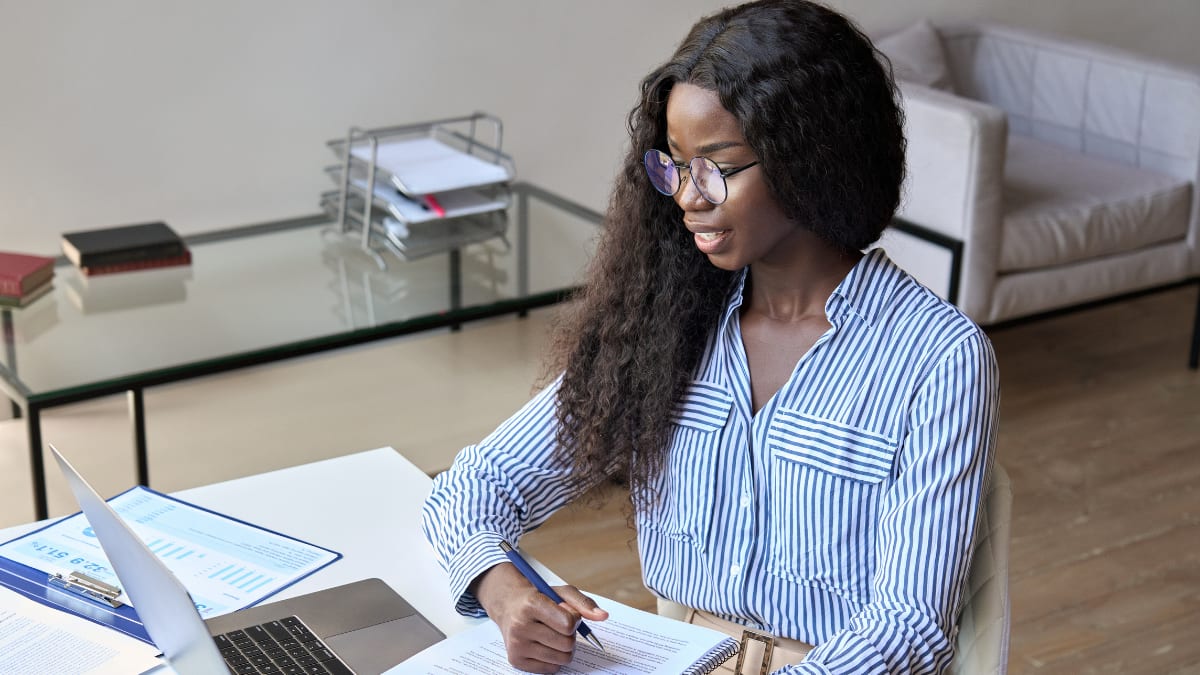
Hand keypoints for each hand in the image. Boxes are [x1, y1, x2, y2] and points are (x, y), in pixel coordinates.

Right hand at [471, 563, 608, 672]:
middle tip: (558, 625)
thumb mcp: (560, 592)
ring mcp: (517, 645)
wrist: (509, 606)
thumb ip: (583, 603)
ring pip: (562, 658)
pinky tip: (544, 645)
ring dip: (564, 648)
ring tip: (552, 634)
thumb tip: (603, 616)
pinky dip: (554, 659)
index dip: (574, 619)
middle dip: (570, 635)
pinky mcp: (516, 660)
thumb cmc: (540, 598)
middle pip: (567, 644)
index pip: (568, 624)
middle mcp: (521, 626)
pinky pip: (552, 669)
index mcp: (531, 604)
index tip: (567, 613)